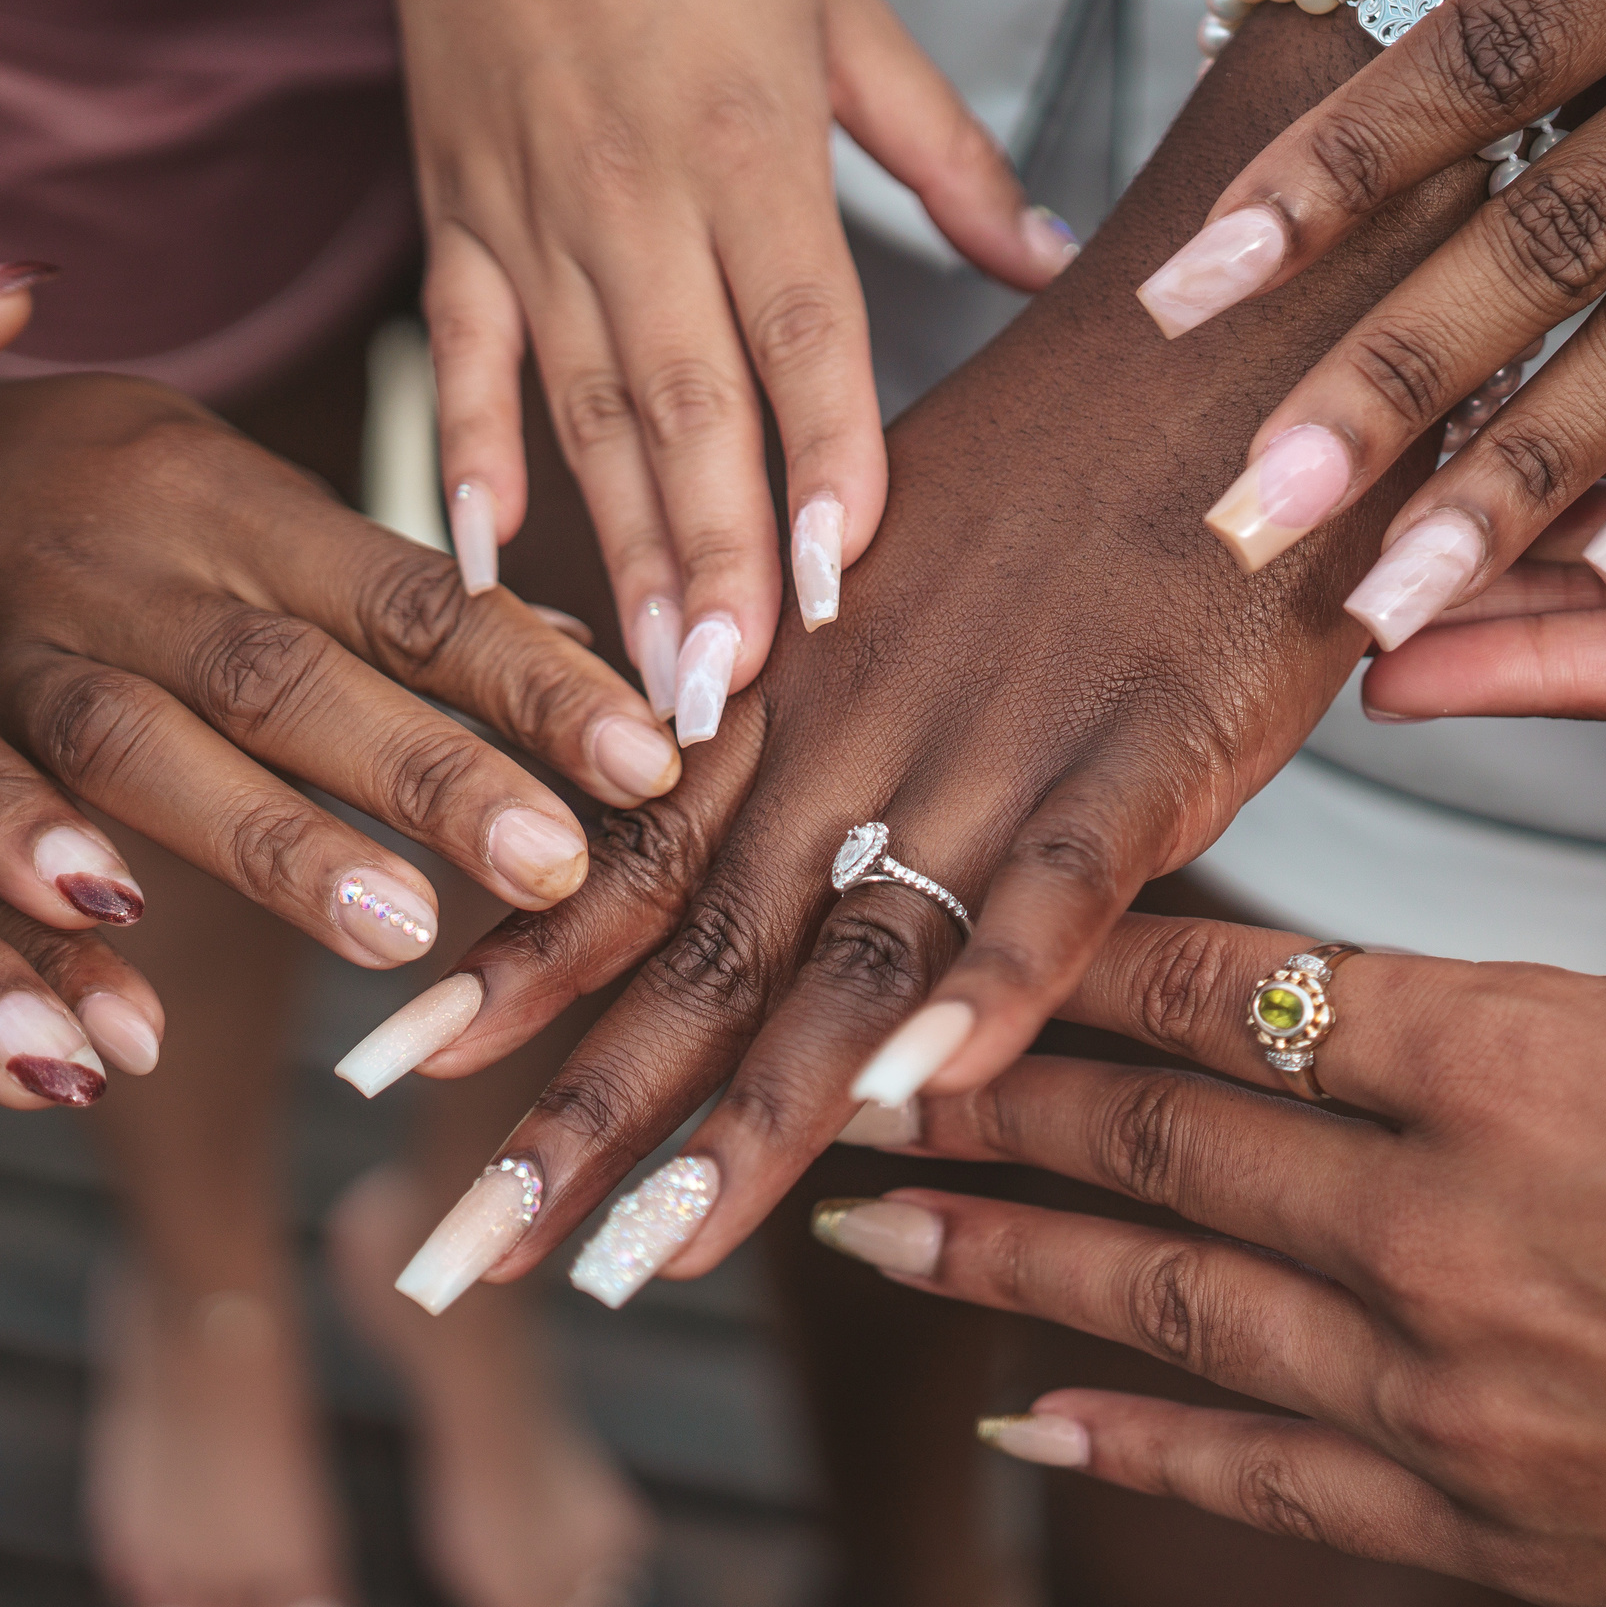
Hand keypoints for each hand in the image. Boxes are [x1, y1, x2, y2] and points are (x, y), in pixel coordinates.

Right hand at [0, 370, 682, 979]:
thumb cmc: (97, 491)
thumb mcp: (241, 497)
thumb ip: (389, 593)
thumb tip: (586, 656)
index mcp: (232, 505)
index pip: (405, 592)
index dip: (526, 674)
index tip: (648, 755)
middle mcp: (130, 574)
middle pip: (288, 676)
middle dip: (425, 769)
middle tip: (558, 861)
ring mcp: (19, 655)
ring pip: (141, 753)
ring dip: (269, 850)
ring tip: (403, 933)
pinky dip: (33, 937)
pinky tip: (114, 1035)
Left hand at [333, 0, 1529, 1314]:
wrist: (1217, 346)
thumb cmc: (1062, 477)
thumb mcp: (889, 580)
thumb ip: (807, 708)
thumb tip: (719, 810)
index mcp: (797, 698)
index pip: (627, 862)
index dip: (509, 978)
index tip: (388, 1078)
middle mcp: (861, 739)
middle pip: (698, 954)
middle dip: (576, 1119)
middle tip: (453, 1259)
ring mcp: (996, 750)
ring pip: (844, 956)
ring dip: (739, 1119)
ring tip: (631, 1257)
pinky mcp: (1144, 756)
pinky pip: (1052, 890)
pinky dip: (985, 991)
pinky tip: (910, 1100)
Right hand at [367, 0, 1077, 737]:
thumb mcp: (844, 12)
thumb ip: (949, 156)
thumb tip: (1052, 266)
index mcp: (747, 144)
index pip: (796, 331)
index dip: (820, 457)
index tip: (835, 581)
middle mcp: (635, 198)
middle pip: (684, 405)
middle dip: (708, 560)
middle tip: (725, 697)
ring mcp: (533, 218)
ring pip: (579, 412)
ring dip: (614, 550)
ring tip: (643, 678)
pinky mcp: (457, 219)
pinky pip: (461, 358)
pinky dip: (464, 458)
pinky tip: (482, 560)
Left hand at [820, 914, 1605, 1606]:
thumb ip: (1569, 1001)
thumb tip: (1434, 1018)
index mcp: (1528, 1060)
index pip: (1242, 990)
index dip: (1087, 959)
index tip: (978, 933)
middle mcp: (1454, 1230)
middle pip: (1164, 1143)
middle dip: (992, 1098)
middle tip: (850, 1069)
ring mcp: (1456, 1398)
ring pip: (1170, 1306)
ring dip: (1003, 1257)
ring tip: (864, 1223)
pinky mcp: (1486, 1531)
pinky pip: (1262, 1477)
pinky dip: (1131, 1439)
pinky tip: (1026, 1407)